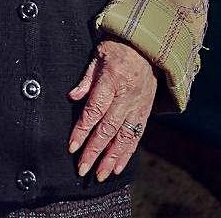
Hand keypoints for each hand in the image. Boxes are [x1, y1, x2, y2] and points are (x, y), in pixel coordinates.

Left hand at [67, 39, 156, 180]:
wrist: (147, 45)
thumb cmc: (117, 47)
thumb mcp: (98, 55)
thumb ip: (86, 78)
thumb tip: (72, 96)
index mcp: (112, 80)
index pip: (95, 110)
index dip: (82, 130)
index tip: (72, 147)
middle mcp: (127, 96)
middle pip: (108, 128)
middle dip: (94, 150)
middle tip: (82, 169)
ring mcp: (138, 105)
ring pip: (124, 136)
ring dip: (111, 158)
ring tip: (99, 175)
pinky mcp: (146, 111)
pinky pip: (137, 135)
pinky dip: (128, 153)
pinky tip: (118, 167)